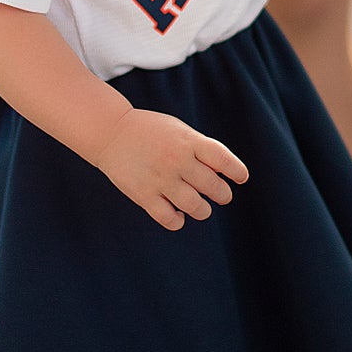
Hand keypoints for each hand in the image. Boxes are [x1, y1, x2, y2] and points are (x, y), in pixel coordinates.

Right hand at [95, 107, 248, 230]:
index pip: (223, 159)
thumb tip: (225, 173)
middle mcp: (177, 160)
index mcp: (189, 141)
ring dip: (203, 210)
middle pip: (214, 187)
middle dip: (222, 195)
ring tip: (200, 206)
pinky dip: (178, 221)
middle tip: (220, 195)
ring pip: (196, 207)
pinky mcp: (144, 195)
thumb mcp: (179, 131)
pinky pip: (169, 219)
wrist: (110, 132)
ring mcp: (160, 179)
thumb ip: (201, 149)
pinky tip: (178, 215)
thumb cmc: (151, 132)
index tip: (240, 178)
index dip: (237, 171)